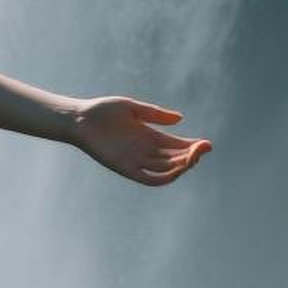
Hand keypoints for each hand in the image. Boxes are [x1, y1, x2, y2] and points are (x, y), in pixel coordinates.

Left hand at [71, 96, 211, 185]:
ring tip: (192, 156)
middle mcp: (146, 151)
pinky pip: (149, 179)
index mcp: (150, 136)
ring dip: (182, 166)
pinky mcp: (127, 169)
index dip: (193, 147)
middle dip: (192, 156)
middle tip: (202, 148)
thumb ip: (155, 114)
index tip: (207, 144)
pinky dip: (164, 177)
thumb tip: (180, 118)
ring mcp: (137, 161)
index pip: (177, 146)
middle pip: (175, 159)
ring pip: (166, 170)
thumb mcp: (132, 108)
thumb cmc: (103, 111)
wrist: (79, 119)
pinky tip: (176, 170)